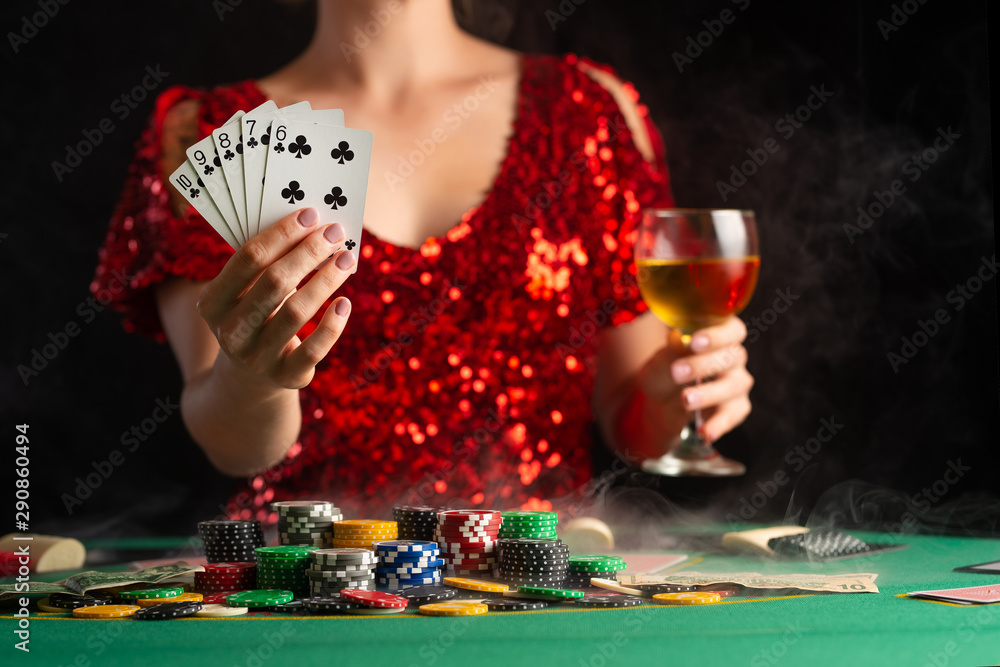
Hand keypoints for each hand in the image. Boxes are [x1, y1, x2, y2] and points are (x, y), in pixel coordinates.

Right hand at [197, 207, 354, 389]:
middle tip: (335, 232)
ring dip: (326, 280)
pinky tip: (344, 302)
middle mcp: (230, 331)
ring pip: (296, 312)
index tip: (311, 214)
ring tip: (347, 258)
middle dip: (308, 252)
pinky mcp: (286, 376)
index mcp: (212, 302)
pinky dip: (332, 324)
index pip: (248, 258)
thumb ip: (267, 264)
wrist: (250, 377)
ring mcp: (257, 357)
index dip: (282, 233)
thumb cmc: (255, 315)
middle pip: (274, 282)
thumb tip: (313, 226)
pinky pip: (314, 348)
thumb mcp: (246, 294)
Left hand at [636, 316, 753, 443]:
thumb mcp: (660, 360)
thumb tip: (678, 339)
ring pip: (734, 385)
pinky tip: (705, 432)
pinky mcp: (736, 408)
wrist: (660, 405)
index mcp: (718, 336)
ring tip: (685, 399)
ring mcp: (737, 383)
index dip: (717, 335)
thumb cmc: (665, 373)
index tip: (695, 342)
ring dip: (709, 393)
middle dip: (703, 365)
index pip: (731, 329)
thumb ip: (672, 350)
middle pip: (732, 357)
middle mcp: (733, 357)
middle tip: (677, 372)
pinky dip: (719, 424)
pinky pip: (733, 415)